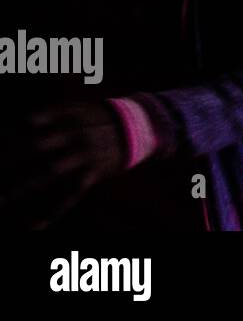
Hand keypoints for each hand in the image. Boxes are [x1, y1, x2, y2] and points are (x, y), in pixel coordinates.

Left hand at [6, 102, 127, 228]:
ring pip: (48, 173)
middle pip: (34, 146)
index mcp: (69, 116)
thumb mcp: (77, 109)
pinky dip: (52, 211)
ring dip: (22, 187)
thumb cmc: (97, 119)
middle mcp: (75, 134)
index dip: (8, 133)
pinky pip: (70, 195)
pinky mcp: (93, 174)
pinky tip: (34, 225)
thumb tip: (18, 125)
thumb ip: (50, 115)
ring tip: (0, 200)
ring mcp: (84, 155)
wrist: (138, 127)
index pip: (31, 122)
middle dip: (8, 159)